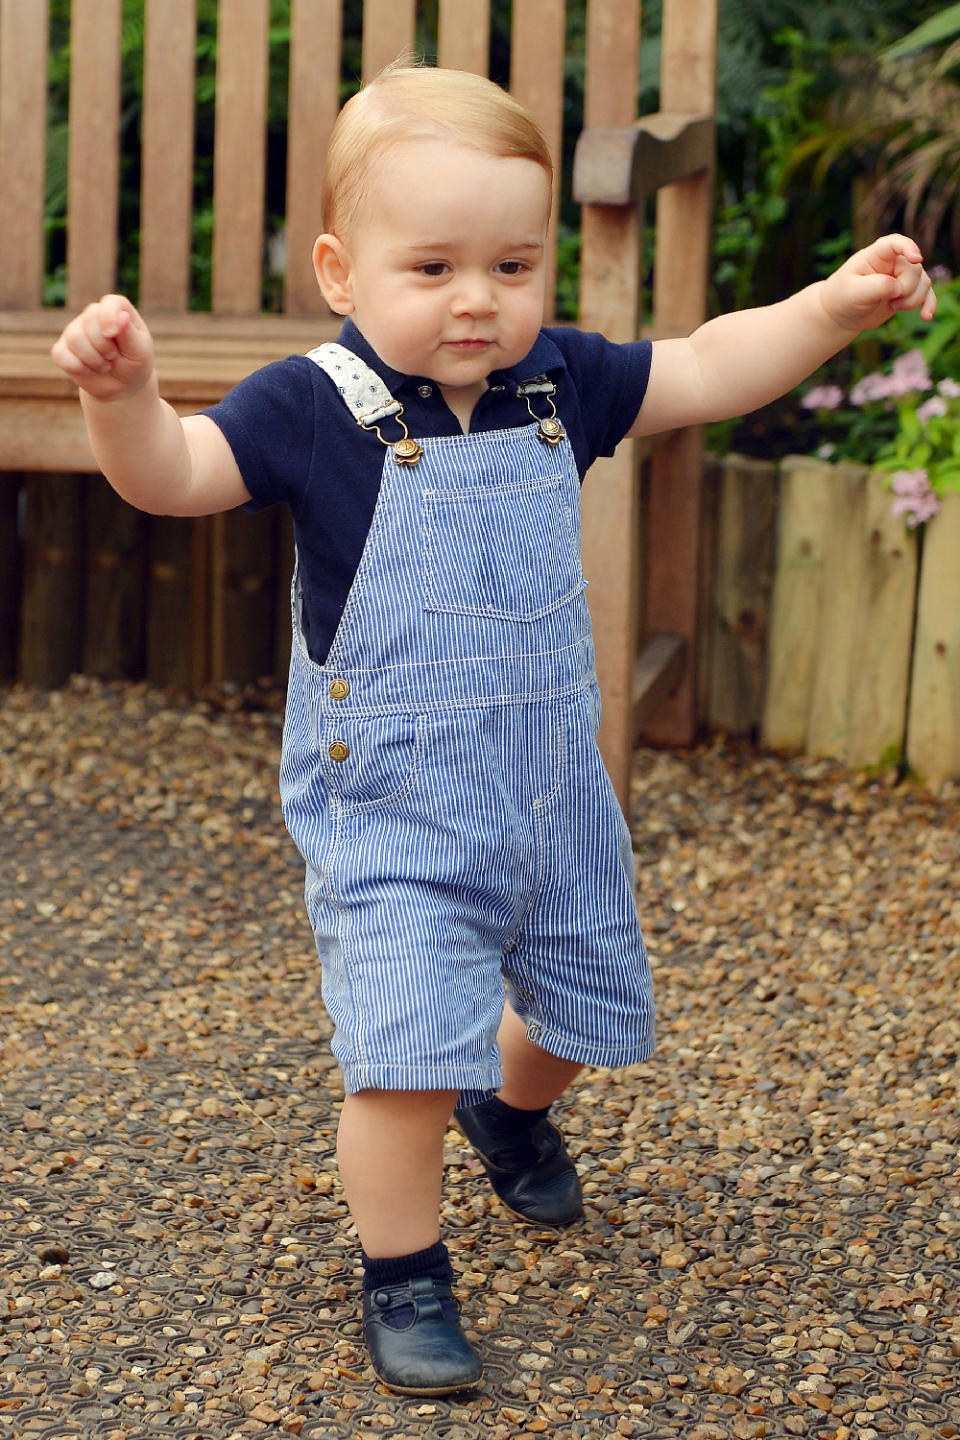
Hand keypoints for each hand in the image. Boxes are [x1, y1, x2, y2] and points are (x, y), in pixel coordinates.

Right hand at [50, 294, 154, 401]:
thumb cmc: (134, 364)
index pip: (110, 303)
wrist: (121, 386)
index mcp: (116, 309)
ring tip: (104, 365)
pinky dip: (77, 368)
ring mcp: (75, 330)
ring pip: (74, 338)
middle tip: (113, 357)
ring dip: (93, 359)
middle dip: (104, 346)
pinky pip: (60, 354)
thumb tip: (123, 315)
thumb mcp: (139, 352)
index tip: (113, 335)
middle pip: (89, 320)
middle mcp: (93, 315)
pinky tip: (88, 370)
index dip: (109, 317)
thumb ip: (130, 334)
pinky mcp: (62, 349)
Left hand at [820, 235, 936, 334]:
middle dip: (907, 289)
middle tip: (891, 302)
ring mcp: (901, 277)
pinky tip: (926, 317)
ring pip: (923, 282)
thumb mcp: (854, 292)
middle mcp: (893, 262)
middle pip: (914, 269)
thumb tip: (898, 287)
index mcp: (876, 255)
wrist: (842, 314)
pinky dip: (928, 304)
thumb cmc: (843, 298)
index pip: (895, 243)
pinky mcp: (907, 292)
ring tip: (894, 307)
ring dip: (914, 299)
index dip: (908, 248)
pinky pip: (926, 294)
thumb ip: (877, 286)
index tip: (916, 259)